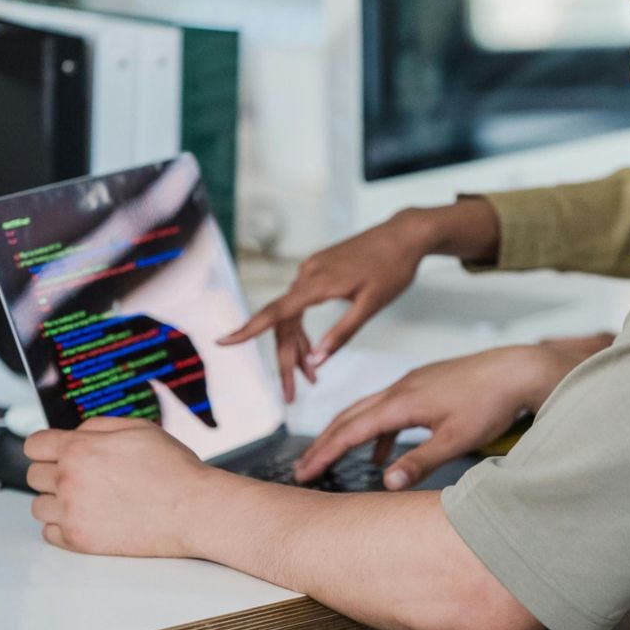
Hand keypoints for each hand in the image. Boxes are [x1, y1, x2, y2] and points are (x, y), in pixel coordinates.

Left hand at [24, 417, 211, 556]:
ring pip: (38, 506)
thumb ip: (98, 426)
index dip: (47, 446)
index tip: (54, 452)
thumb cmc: (173, 470)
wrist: (192, 509)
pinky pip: (49, 533)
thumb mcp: (140, 428)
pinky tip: (88, 517)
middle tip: (81, 476)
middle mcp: (69, 480)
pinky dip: (64, 525)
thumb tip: (75, 433)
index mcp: (80, 449)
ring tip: (86, 499)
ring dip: (56, 501)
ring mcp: (71, 512)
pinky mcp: (78, 540)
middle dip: (53, 472)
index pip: (34, 445)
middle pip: (33, 474)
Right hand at [218, 200, 499, 401]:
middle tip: (291, 394)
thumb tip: (315, 360)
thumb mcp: (371, 306)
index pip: (276, 312)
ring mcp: (312, 269)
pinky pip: (302, 303)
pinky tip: (313, 349)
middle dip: (286, 359)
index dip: (248, 329)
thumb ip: (342, 333)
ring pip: (293, 315)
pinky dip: (304, 329)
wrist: (405, 234)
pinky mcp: (320, 269)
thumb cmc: (393, 268)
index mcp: (319, 283)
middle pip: (284, 322)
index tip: (224, 341)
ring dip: (297, 347)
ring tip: (310, 379)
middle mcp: (308, 273)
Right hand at [292, 337, 608, 488]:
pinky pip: (390, 408)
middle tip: (304, 468)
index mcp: (403, 402)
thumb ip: (420, 462)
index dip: (324, 452)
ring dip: (348, 434)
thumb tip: (385, 483)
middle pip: (350, 416)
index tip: (303, 473)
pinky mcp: (426, 384)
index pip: (351, 430)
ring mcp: (413, 383)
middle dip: (325, 442)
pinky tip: (383, 452)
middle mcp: (401, 388)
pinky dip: (377, 430)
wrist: (518, 369)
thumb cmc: (491, 403)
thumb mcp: (456, 438)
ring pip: (368, 409)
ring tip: (333, 460)